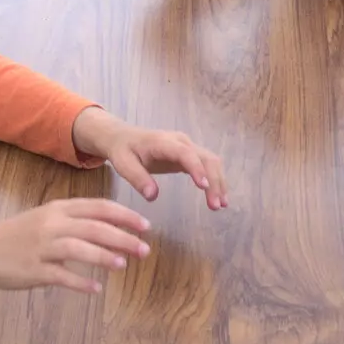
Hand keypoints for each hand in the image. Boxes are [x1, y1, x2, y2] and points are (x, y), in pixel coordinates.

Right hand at [0, 199, 150, 295]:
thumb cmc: (19, 234)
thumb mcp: (47, 217)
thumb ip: (77, 219)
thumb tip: (114, 227)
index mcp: (58, 209)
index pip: (98, 207)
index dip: (124, 216)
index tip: (145, 226)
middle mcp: (51, 224)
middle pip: (93, 228)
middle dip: (122, 238)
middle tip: (144, 249)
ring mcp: (41, 247)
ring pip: (78, 249)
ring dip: (103, 257)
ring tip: (123, 265)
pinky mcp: (32, 270)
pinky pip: (60, 276)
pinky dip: (80, 283)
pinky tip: (96, 289)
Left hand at [72, 107, 227, 209]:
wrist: (123, 137)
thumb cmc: (122, 150)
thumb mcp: (123, 164)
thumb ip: (137, 179)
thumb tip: (153, 196)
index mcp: (163, 142)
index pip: (185, 154)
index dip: (197, 168)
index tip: (204, 187)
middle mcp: (181, 141)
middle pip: (206, 158)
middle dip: (214, 181)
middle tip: (216, 206)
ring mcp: (188, 146)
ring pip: (211, 161)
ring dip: (219, 181)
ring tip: (221, 205)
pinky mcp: (189, 154)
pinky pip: (207, 165)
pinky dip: (215, 180)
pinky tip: (218, 197)